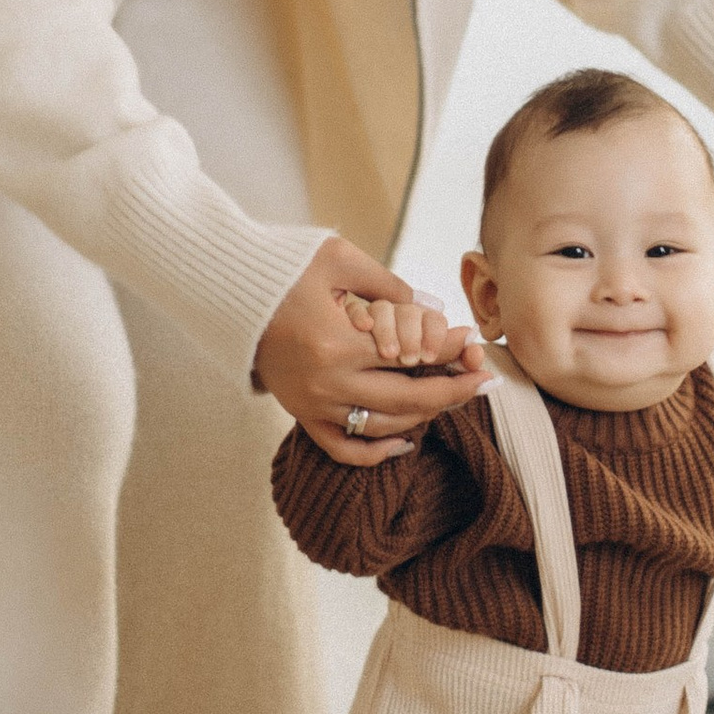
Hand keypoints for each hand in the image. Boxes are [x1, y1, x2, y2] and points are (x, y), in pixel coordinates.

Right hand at [255, 239, 487, 461]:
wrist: (229, 294)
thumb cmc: (284, 270)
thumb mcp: (339, 260)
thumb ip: (389, 286)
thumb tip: (431, 311)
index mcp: (338, 344)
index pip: (412, 356)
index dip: (449, 349)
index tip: (471, 341)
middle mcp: (328, 384)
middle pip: (408, 401)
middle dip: (453, 391)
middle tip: (484, 380)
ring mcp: (314, 405)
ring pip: (384, 427)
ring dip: (424, 415)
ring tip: (451, 395)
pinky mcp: (302, 415)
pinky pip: (345, 449)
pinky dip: (378, 452)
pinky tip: (406, 440)